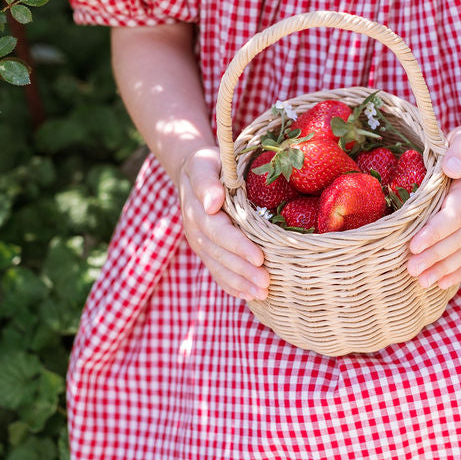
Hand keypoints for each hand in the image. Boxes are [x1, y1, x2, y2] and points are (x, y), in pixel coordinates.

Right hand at [177, 147, 268, 300]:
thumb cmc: (208, 164)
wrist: (194, 171)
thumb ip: (206, 182)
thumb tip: (213, 204)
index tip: (258, 258)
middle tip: (266, 283)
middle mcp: (195, 229)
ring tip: (262, 293)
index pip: (218, 232)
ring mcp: (199, 242)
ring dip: (240, 283)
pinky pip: (216, 271)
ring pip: (218, 267)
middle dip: (243, 271)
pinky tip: (248, 296)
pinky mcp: (206, 250)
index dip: (238, 246)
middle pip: (219, 254)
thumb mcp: (205, 163)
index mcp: (197, 209)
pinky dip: (231, 285)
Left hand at [406, 126, 460, 289]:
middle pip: (459, 237)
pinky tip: (440, 283)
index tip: (413, 244)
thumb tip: (452, 168)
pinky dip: (458, 271)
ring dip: (444, 268)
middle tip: (410, 269)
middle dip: (435, 255)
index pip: (456, 213)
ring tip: (421, 281)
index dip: (435, 231)